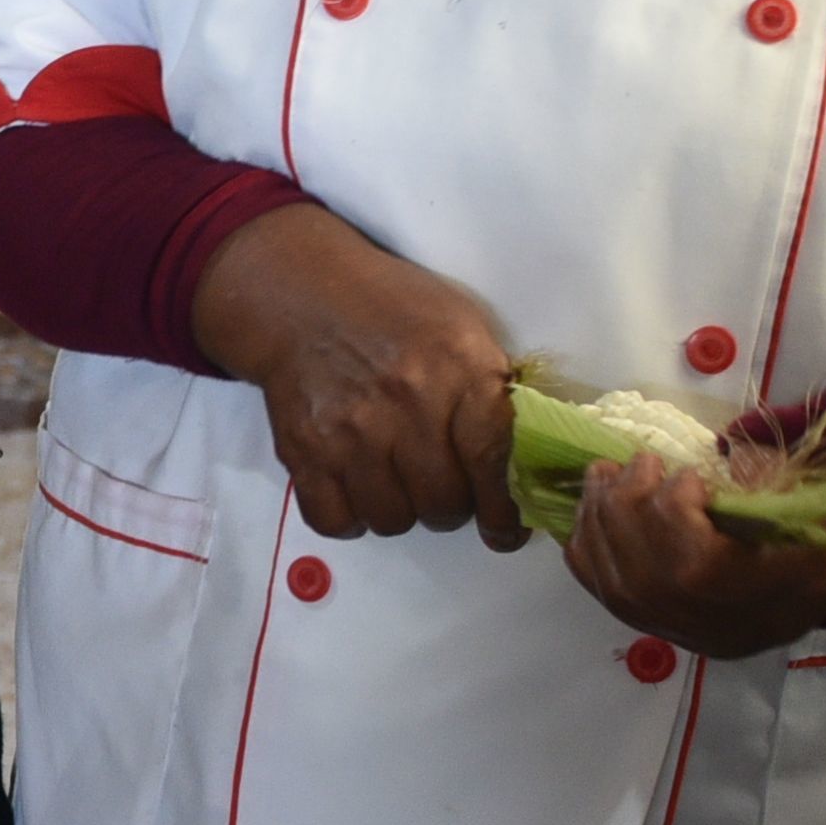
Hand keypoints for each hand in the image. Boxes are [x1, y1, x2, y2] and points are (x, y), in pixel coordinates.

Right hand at [190, 208, 525, 543]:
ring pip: (393, 519)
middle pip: (444, 504)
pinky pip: (336, 520)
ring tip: (397, 482)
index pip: (494, 463)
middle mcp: (409, 405)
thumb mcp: (463, 329)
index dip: (504, 510)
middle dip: (450, 507)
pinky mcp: (304, 451)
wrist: (304, 294)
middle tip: (443, 489)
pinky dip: (351, 517)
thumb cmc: (394, 310)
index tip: (505, 530)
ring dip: (401, 510)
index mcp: (460, 370)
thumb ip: (493, 391)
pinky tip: (358, 490)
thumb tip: (521, 461)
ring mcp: (352, 431)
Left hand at [563, 448, 825, 660]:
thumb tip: (732, 452)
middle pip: (624, 532)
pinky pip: (585, 571)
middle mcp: (674, 602)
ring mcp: (645, 613)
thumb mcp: (814, 517)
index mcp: (722, 580)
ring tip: (612, 473)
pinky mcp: (627, 612)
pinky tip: (597, 506)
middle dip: (629, 486)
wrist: (790, 618)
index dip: (677, 492)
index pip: (674, 527)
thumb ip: (774, 482)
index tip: (695, 478)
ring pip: (598, 550)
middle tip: (646, 461)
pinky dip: (583, 532)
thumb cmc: (806, 561)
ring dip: (599, 501)